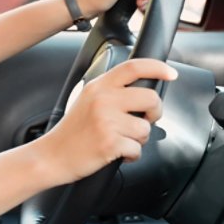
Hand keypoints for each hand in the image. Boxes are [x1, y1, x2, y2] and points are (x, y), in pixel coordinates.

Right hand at [34, 58, 177, 185]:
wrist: (52, 156)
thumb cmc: (72, 131)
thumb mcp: (87, 100)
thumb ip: (111, 91)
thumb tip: (142, 92)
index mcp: (98, 86)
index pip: (134, 67)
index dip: (157, 67)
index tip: (171, 73)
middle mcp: (103, 99)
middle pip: (150, 98)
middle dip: (155, 113)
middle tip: (145, 121)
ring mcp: (106, 121)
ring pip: (145, 128)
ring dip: (139, 139)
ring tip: (121, 140)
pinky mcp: (109, 143)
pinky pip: (137, 149)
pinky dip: (131, 155)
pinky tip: (117, 153)